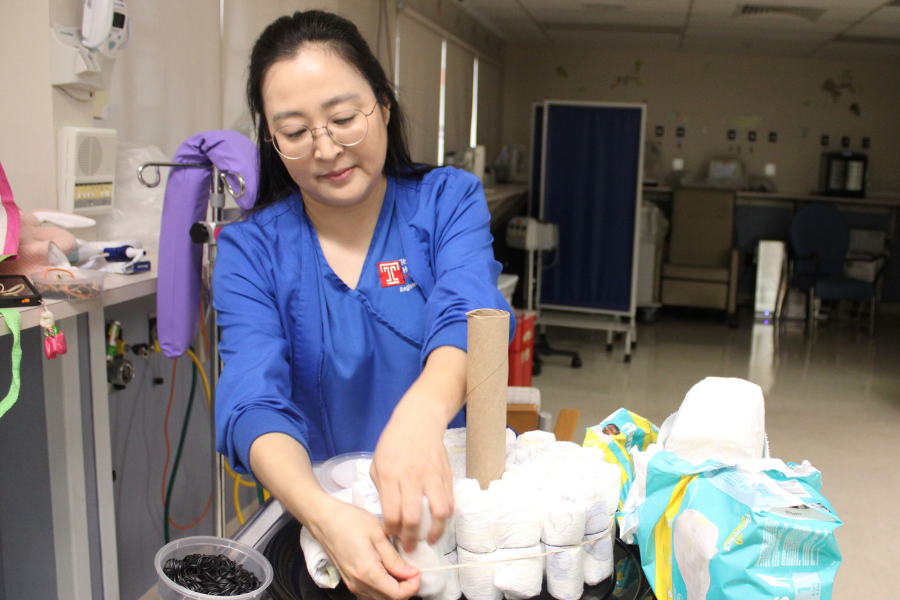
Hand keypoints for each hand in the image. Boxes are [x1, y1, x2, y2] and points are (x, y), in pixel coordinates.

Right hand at [309, 497, 420, 599]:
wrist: (324, 519)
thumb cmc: (350, 521)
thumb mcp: (378, 535)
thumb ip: (394, 559)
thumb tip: (411, 573)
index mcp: (368, 573)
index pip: (398, 595)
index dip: (413, 586)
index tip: (418, 570)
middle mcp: (359, 584)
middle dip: (406, 588)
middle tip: (412, 568)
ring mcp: (353, 584)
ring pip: (380, 599)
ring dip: (395, 588)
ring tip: (400, 567)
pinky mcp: (350, 581)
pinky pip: (370, 593)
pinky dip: (383, 587)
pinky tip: (387, 570)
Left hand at [372, 395, 452, 550]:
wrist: (418, 420)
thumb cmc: (394, 442)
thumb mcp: (377, 462)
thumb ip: (380, 488)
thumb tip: (388, 513)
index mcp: (390, 476)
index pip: (391, 513)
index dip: (391, 531)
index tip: (391, 535)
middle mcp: (411, 478)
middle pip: (412, 518)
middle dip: (409, 539)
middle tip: (408, 547)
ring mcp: (431, 477)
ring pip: (438, 513)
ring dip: (434, 532)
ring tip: (429, 541)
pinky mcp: (445, 475)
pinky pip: (450, 502)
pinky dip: (446, 517)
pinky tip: (439, 524)